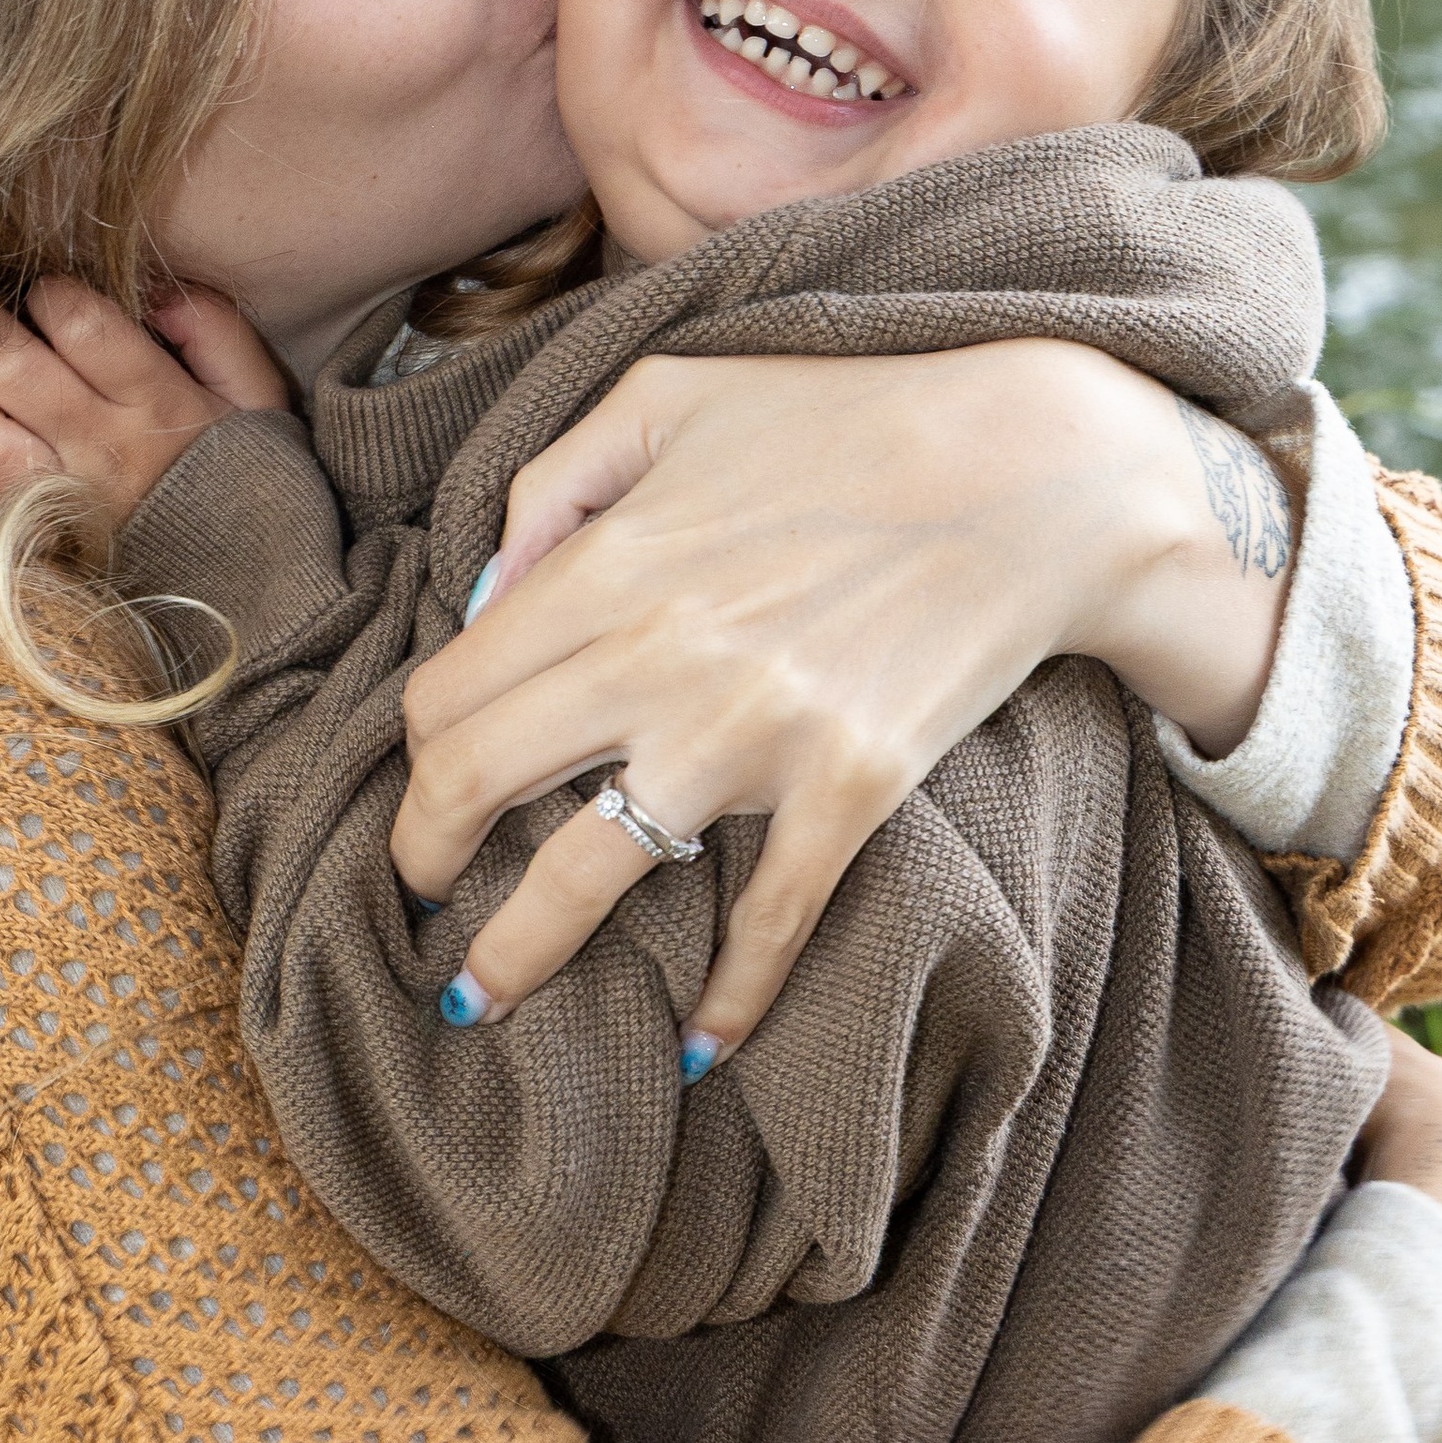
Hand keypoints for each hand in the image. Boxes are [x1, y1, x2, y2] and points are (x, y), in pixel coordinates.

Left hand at [0, 281, 288, 542]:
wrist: (261, 604)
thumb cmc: (256, 488)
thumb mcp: (263, 401)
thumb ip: (216, 331)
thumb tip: (154, 290)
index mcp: (158, 407)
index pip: (80, 323)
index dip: (51, 292)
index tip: (52, 295)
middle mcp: (98, 455)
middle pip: (13, 368)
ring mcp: (55, 508)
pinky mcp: (26, 553)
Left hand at [393, 342, 1295, 1049]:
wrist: (1030, 474)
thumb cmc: (840, 420)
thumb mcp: (666, 396)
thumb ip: (549, 484)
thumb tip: (479, 597)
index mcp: (604, 565)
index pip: (446, 694)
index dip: (411, 755)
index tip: (421, 784)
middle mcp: (655, 661)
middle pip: (474, 790)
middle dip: (422, 858)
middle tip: (419, 892)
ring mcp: (750, 739)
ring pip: (583, 881)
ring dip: (512, 959)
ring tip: (482, 1001)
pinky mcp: (846, 792)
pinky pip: (764, 925)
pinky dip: (728, 1002)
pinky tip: (699, 1046)